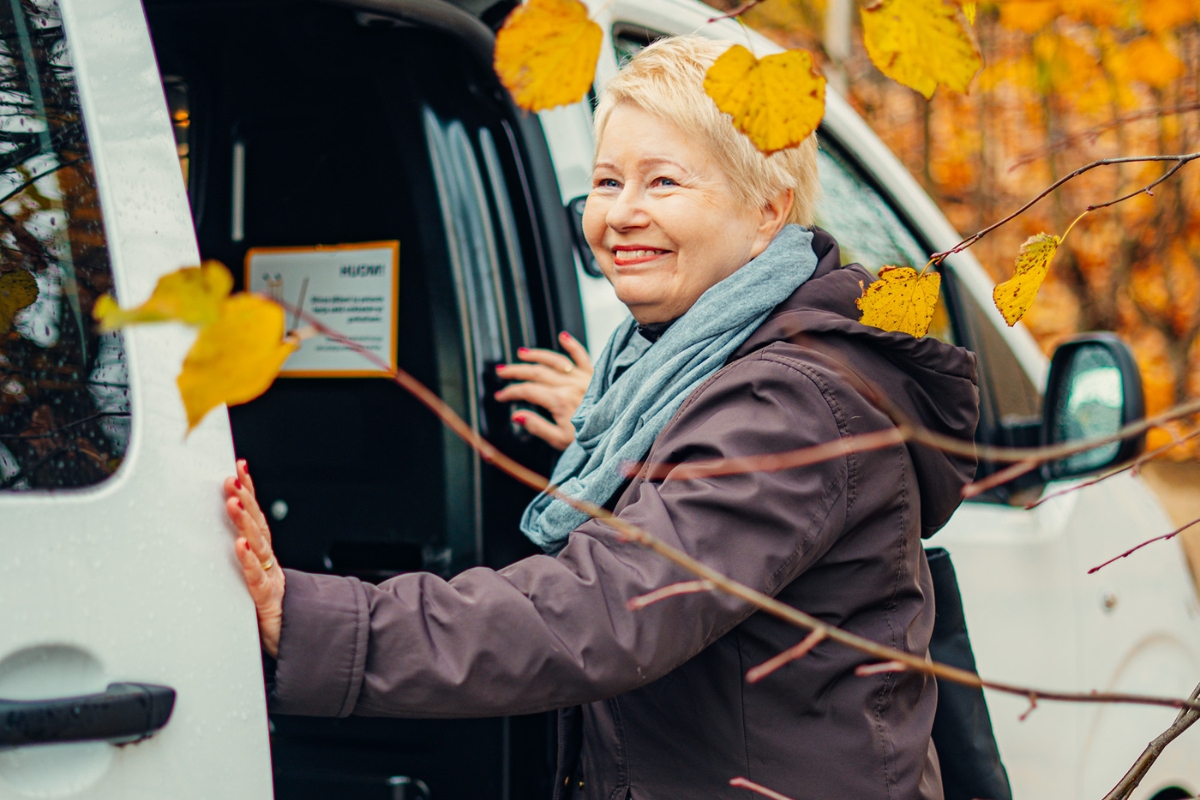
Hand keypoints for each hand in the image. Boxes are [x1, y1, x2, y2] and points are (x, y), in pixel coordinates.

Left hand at [224, 459, 284, 657]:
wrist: (296, 644)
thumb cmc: (270, 615)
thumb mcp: (255, 583)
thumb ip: (245, 562)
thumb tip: (224, 537)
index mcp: (264, 556)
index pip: (256, 517)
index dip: (249, 491)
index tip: (240, 468)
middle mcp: (268, 562)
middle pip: (256, 525)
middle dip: (244, 499)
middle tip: (232, 479)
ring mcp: (269, 579)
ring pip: (257, 545)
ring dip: (244, 522)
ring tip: (233, 501)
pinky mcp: (266, 600)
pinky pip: (255, 578)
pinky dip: (247, 561)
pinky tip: (240, 546)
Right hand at [494, 331, 592, 450]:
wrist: (616, 433)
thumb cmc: (589, 439)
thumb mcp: (559, 440)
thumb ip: (537, 426)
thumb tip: (516, 415)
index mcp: (560, 400)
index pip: (528, 391)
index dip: (511, 392)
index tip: (500, 396)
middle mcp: (571, 385)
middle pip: (537, 372)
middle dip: (516, 371)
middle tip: (501, 371)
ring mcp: (583, 378)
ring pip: (555, 361)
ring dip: (536, 355)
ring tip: (521, 353)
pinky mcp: (595, 375)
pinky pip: (583, 356)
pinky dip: (573, 345)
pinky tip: (563, 336)